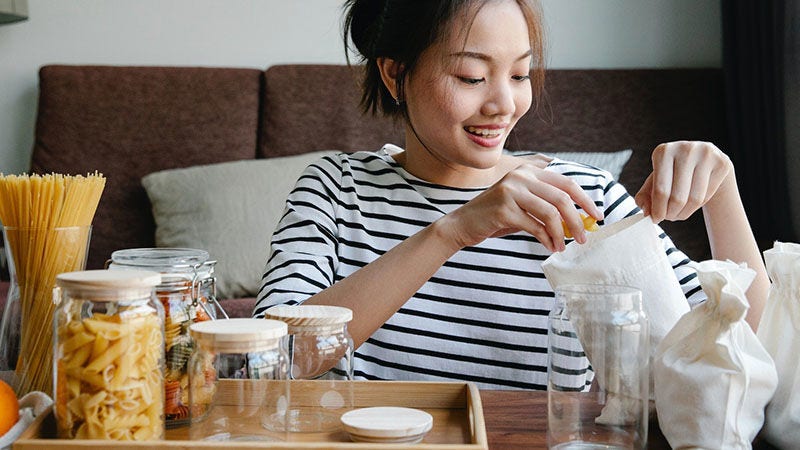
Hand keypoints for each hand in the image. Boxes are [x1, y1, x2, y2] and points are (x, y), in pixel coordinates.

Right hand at [441, 163, 602, 251]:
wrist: (464, 224)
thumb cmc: (497, 216)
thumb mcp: (523, 204)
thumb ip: (547, 206)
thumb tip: (579, 220)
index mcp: (529, 171)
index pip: (566, 182)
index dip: (585, 200)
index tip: (597, 216)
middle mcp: (521, 176)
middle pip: (562, 198)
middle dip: (577, 220)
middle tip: (584, 237)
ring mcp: (511, 191)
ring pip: (551, 213)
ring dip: (562, 234)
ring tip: (564, 246)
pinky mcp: (504, 209)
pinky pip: (535, 227)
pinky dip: (547, 240)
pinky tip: (549, 247)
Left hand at [634, 141, 732, 222]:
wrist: (704, 162)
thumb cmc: (675, 172)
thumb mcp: (655, 180)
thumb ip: (645, 196)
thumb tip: (646, 211)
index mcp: (663, 151)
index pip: (660, 190)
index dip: (658, 210)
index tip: (656, 219)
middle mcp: (685, 149)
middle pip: (678, 197)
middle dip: (671, 213)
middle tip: (668, 217)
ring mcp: (706, 154)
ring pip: (694, 199)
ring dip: (683, 213)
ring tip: (677, 213)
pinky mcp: (722, 163)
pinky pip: (707, 195)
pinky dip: (696, 206)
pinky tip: (691, 203)